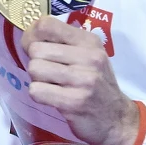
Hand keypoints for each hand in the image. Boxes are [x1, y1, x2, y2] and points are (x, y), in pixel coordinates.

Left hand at [22, 16, 139, 144]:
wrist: (117, 119)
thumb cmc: (96, 83)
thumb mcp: (87, 56)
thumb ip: (62, 42)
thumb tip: (28, 34)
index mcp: (89, 41)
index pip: (46, 25)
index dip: (31, 36)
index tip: (35, 48)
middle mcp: (89, 57)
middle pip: (35, 49)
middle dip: (35, 62)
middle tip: (48, 73)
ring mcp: (83, 80)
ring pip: (34, 69)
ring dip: (37, 80)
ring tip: (53, 85)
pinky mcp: (74, 102)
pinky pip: (36, 91)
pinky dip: (39, 95)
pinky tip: (53, 98)